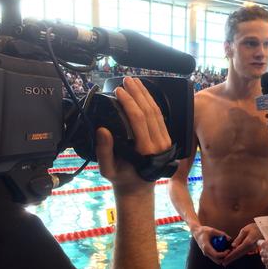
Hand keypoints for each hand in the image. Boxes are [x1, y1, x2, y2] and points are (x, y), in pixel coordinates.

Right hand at [96, 77, 171, 194]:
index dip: (129, 102)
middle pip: (149, 111)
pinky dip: (151, 102)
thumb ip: (104, 152)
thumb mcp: (108, 170)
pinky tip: (143, 93)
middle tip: (126, 80)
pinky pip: (160, 116)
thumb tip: (102, 130)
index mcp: (145, 150)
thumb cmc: (122, 179)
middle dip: (137, 93)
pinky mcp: (165, 138)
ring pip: (157, 112)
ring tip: (134, 81)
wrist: (138, 188)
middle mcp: (158, 144)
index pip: (138, 118)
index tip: (119, 90)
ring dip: (146, 94)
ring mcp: (164, 141)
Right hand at [192, 226, 230, 264]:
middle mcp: (206, 252)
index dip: (223, 254)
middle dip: (224, 258)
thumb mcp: (212, 230)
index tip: (228, 250)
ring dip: (222, 257)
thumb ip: (221, 234)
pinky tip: (223, 250)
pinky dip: (220, 256)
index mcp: (206, 247)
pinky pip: (215, 257)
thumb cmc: (204, 230)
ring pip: (216, 260)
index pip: (216, 255)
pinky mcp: (207, 253)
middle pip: (217, 261)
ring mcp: (206, 253)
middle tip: (229, 251)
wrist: (196, 232)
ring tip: (227, 250)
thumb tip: (229, 238)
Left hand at [221, 223, 261, 265]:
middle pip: (239, 255)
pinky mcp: (252, 249)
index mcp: (247, 243)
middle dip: (231, 259)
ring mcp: (252, 249)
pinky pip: (244, 252)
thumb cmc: (255, 228)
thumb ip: (239, 239)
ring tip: (227, 260)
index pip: (237, 251)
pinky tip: (233, 255)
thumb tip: (233, 246)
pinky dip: (238, 254)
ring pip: (241, 254)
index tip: (224, 260)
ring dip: (234, 257)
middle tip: (224, 263)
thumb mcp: (245, 230)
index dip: (230, 256)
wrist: (265, 230)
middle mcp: (250, 248)